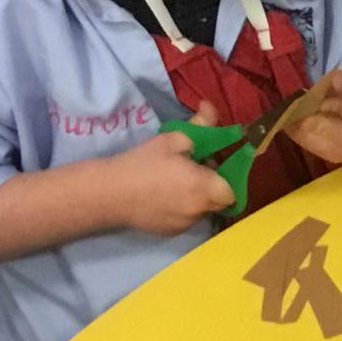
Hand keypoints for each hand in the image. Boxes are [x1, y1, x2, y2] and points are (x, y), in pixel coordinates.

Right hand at [106, 130, 234, 234]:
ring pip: (201, 209)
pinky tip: (162, 195)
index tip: (213, 166)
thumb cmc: (142, 163)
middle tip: (194, 170)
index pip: (232, 190)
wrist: (108, 193)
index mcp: (203, 187)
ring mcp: (184, 224)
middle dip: (213, 186)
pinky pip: (186, 218)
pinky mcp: (170, 232)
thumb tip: (211, 108)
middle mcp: (198, 210)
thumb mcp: (172, 139)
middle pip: (219, 201)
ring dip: (197, 197)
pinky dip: (182, 208)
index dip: (227, 177)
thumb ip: (200, 126)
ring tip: (174, 182)